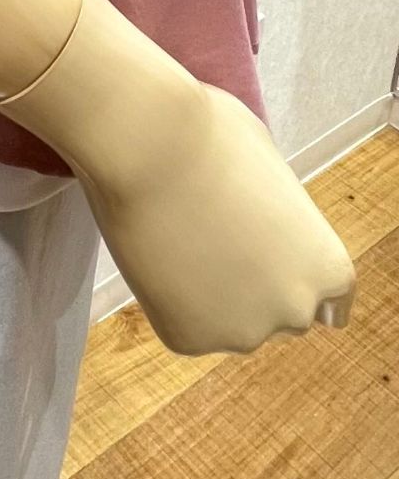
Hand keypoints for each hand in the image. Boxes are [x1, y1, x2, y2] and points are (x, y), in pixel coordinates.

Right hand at [75, 79, 356, 357]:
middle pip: (280, 312)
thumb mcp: (270, 170)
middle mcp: (296, 309)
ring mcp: (242, 332)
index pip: (331, 298)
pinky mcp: (189, 340)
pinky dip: (169, 299)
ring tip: (178, 240)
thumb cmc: (209, 138)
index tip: (274, 269)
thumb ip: (279, 215)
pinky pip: (184, 324)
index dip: (296, 279)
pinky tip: (157, 256)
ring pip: (229, 322)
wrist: (147, 147)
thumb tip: (259, 225)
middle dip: (254, 289)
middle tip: (217, 247)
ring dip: (211, 295)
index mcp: (329, 266)